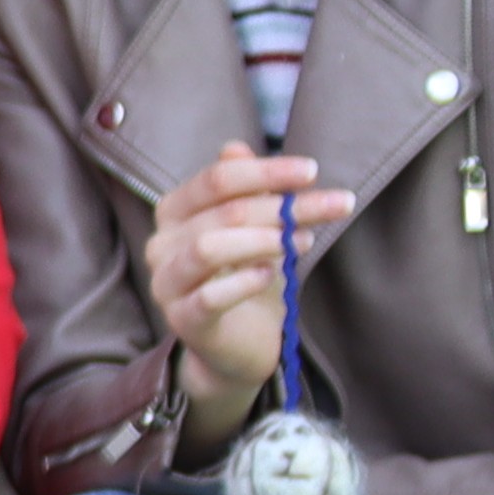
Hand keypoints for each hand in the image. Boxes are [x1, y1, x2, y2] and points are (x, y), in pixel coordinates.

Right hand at [145, 142, 354, 452]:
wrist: (239, 347)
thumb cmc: (246, 276)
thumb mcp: (254, 227)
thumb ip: (245, 190)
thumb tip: (235, 148)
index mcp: (174, 210)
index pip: (217, 179)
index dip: (267, 171)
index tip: (313, 172)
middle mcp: (161, 243)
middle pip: (225, 211)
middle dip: (283, 205)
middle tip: (332, 205)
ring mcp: (167, 283)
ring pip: (211, 247)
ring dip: (266, 239)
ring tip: (303, 240)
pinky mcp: (182, 320)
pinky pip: (210, 296)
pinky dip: (245, 281)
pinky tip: (271, 274)